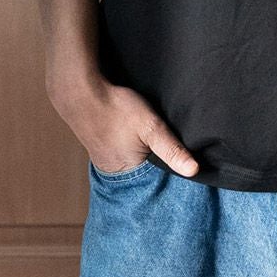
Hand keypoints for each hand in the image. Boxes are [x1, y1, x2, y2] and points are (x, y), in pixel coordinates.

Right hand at [49, 72, 198, 175]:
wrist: (81, 92)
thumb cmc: (116, 108)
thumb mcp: (151, 126)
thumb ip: (172, 149)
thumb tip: (195, 171)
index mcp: (126, 176)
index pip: (156, 185)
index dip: (171, 178)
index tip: (186, 171)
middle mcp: (114, 174)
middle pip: (145, 177)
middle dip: (159, 168)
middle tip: (171, 154)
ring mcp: (106, 162)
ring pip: (135, 166)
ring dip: (146, 158)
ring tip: (155, 146)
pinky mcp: (102, 149)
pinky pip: (125, 156)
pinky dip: (135, 151)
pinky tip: (138, 140)